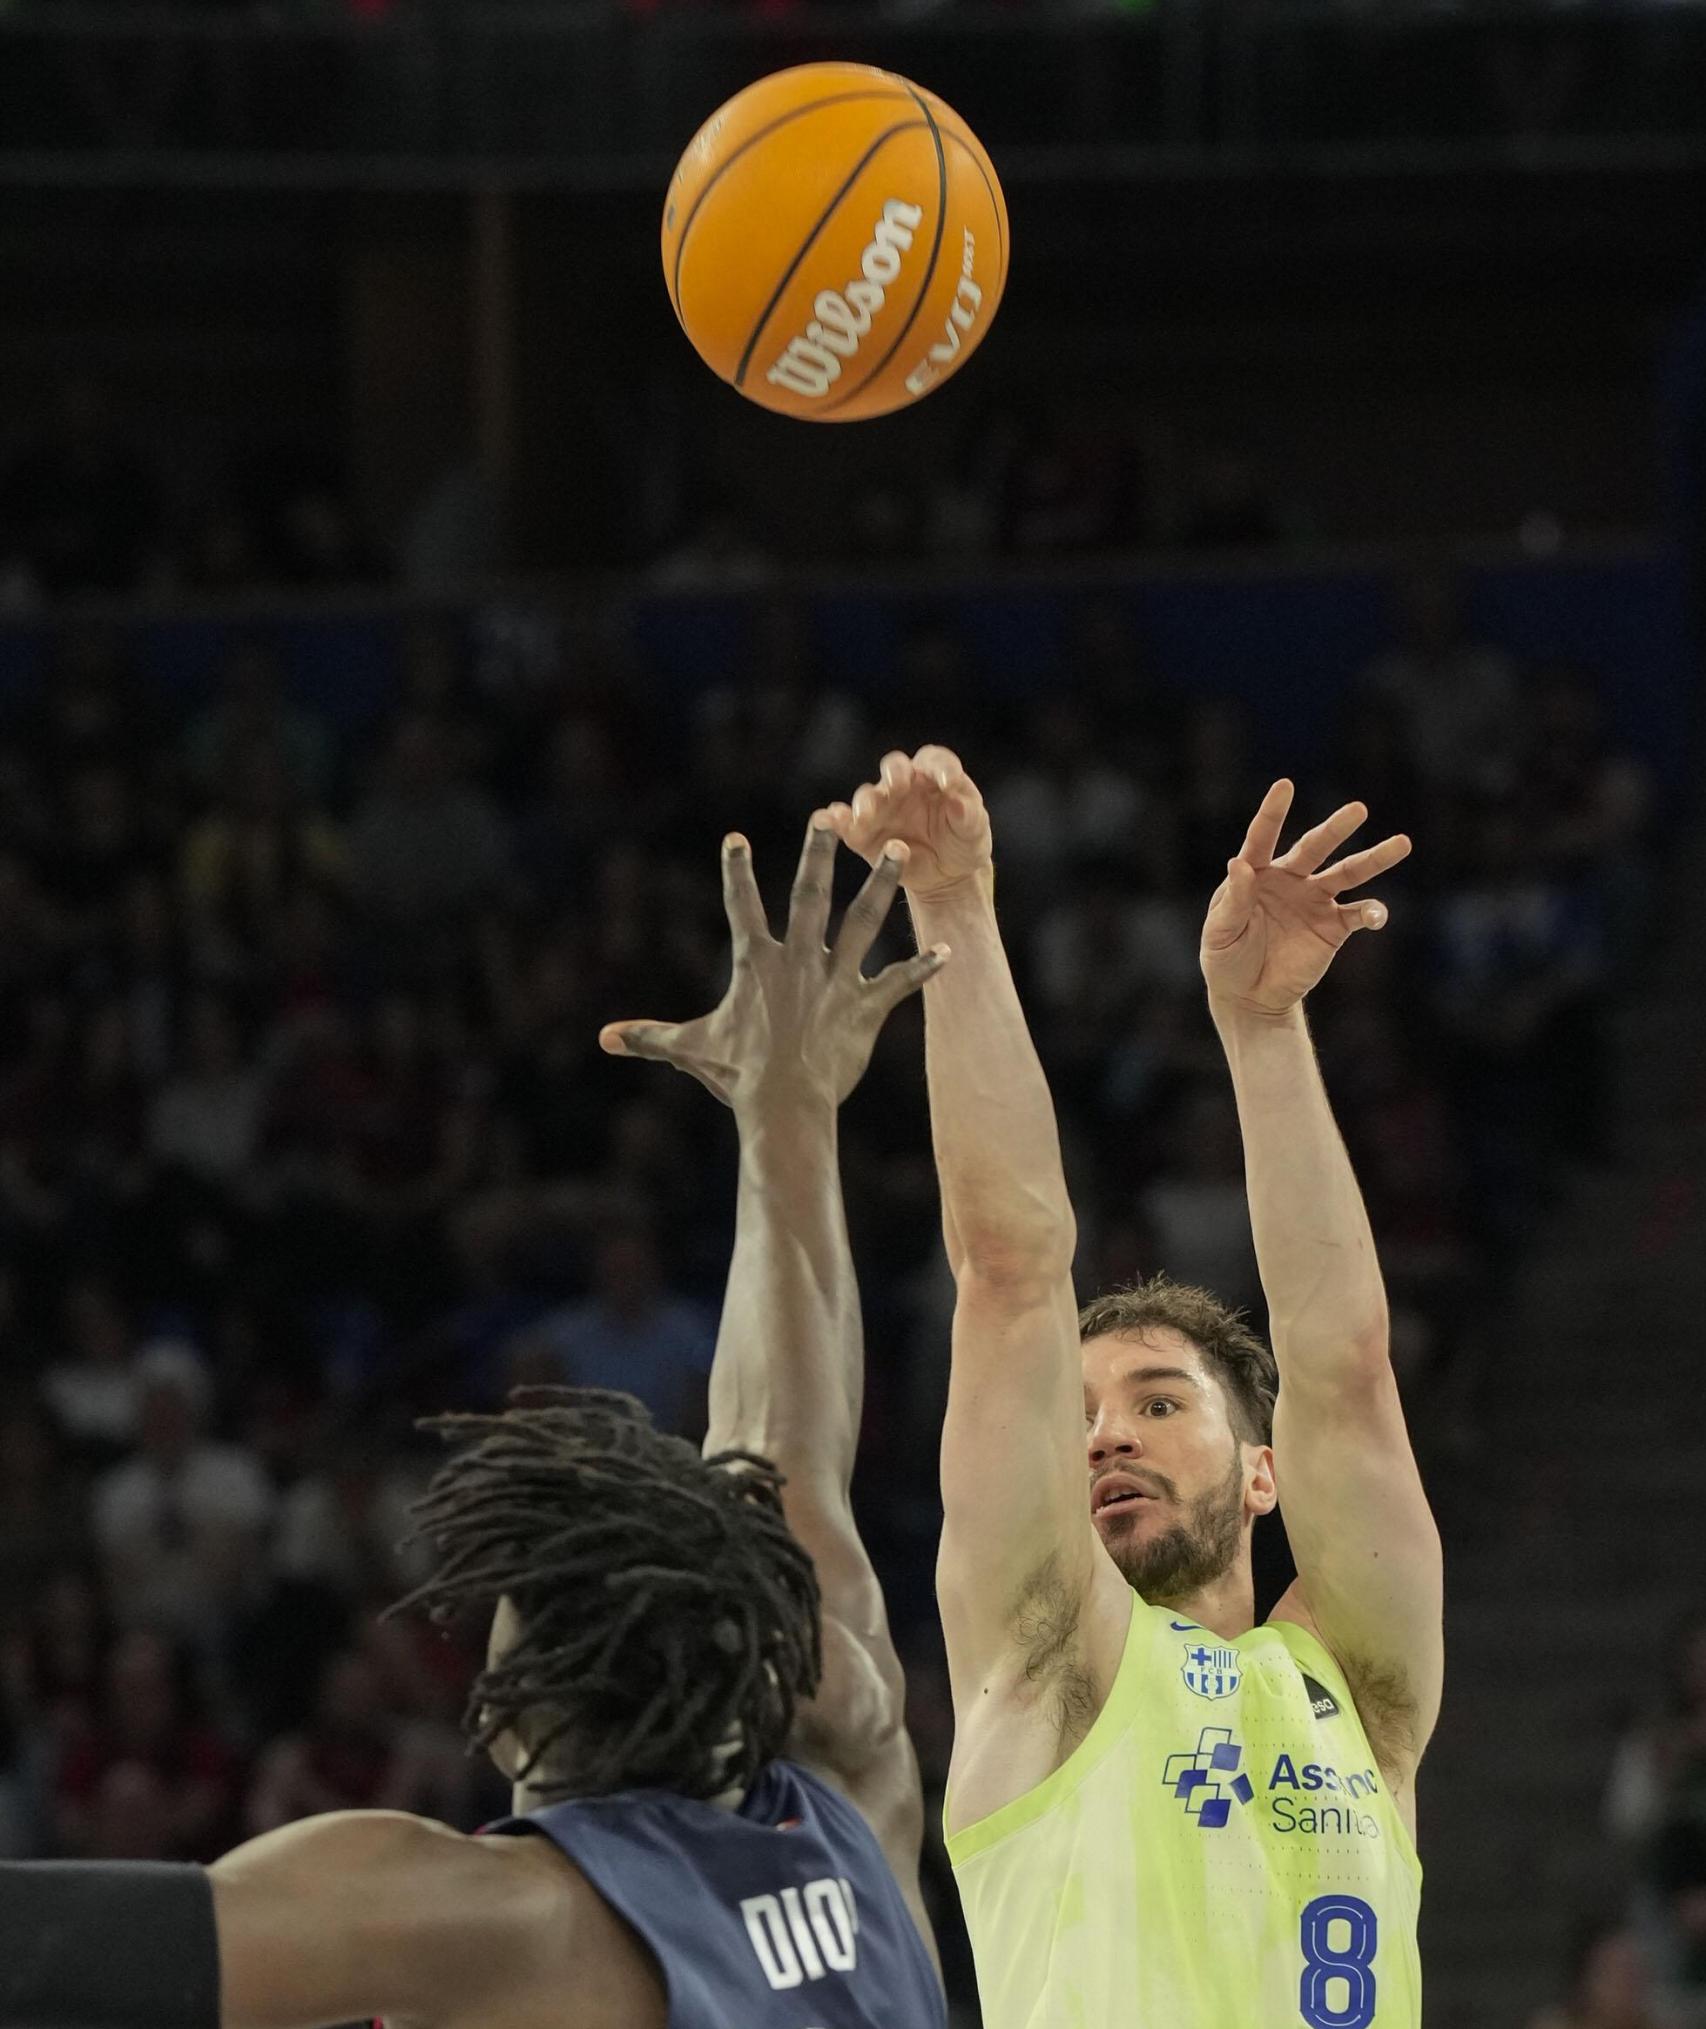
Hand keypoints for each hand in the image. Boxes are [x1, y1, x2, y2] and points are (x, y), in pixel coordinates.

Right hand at [599, 815, 948, 1112]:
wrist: (784, 1105)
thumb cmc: (737, 1076)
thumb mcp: (690, 1050)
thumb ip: (650, 1037)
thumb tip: (603, 1039)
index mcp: (758, 963)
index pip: (743, 907)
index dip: (736, 872)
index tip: (736, 837)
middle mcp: (800, 960)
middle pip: (809, 896)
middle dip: (817, 853)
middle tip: (826, 816)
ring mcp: (836, 980)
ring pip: (863, 921)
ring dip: (880, 884)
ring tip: (895, 851)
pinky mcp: (865, 1007)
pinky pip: (899, 982)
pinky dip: (924, 968)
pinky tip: (948, 952)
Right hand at [825, 746, 992, 899]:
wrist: (947, 876)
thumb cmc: (963, 843)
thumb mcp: (974, 830)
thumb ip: (969, 815)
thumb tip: (959, 802)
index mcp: (934, 775)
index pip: (934, 760)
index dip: (940, 766)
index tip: (949, 782)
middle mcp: (903, 784)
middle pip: (894, 767)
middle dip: (894, 773)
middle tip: (897, 784)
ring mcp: (880, 808)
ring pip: (867, 796)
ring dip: (865, 803)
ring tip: (866, 815)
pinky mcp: (863, 834)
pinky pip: (844, 824)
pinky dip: (834, 820)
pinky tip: (828, 821)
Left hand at [1201, 780, 1410, 1017]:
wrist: (1248, 995)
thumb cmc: (1225, 958)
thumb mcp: (1221, 932)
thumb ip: (1234, 900)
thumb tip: (1239, 863)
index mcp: (1255, 873)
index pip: (1262, 837)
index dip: (1273, 813)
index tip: (1285, 786)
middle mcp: (1289, 879)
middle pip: (1314, 847)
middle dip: (1335, 829)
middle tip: (1358, 809)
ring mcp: (1314, 901)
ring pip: (1347, 873)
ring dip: (1374, 859)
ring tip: (1402, 843)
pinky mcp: (1333, 927)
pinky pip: (1358, 915)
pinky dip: (1372, 913)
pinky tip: (1377, 914)